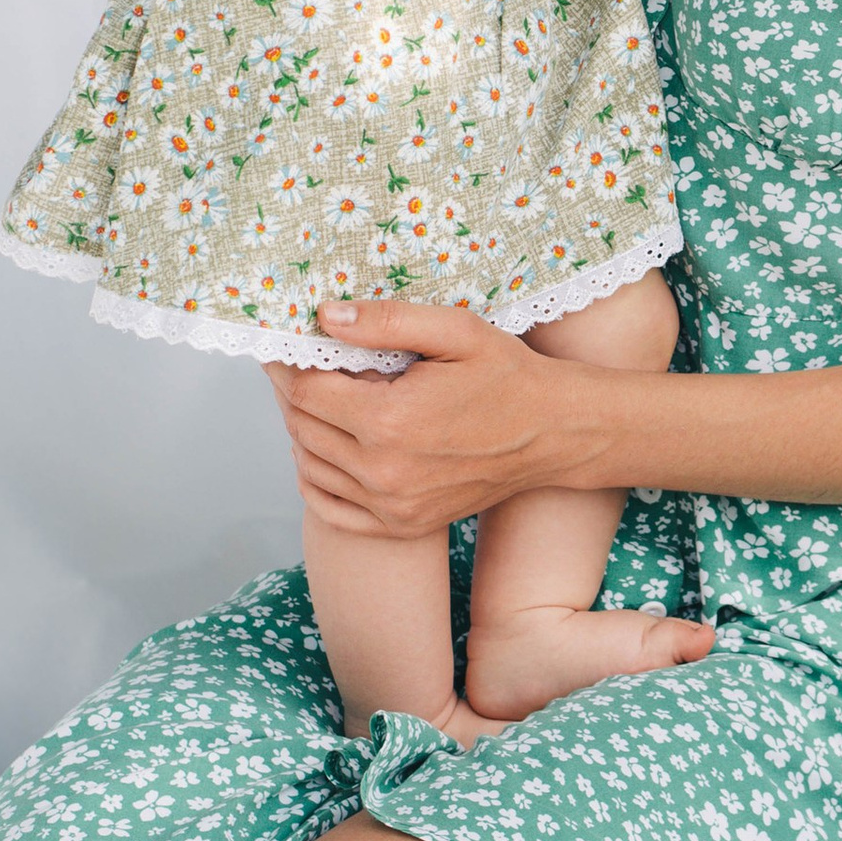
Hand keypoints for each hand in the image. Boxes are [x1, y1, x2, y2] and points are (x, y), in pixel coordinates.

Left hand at [270, 299, 613, 536]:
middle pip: (302, 429)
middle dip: (294, 394)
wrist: (554, 435)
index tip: (287, 347)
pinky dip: (315, 478)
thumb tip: (326, 316)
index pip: (305, 393)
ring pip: (310, 467)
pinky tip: (327, 449)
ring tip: (322, 399)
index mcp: (390, 421)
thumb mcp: (455, 331)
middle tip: (303, 366)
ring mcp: (391, 506)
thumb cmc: (508, 377)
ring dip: (304, 432)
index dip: (288, 366)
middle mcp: (383, 471)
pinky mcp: (401, 524)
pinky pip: (330, 509)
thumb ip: (387, 321)